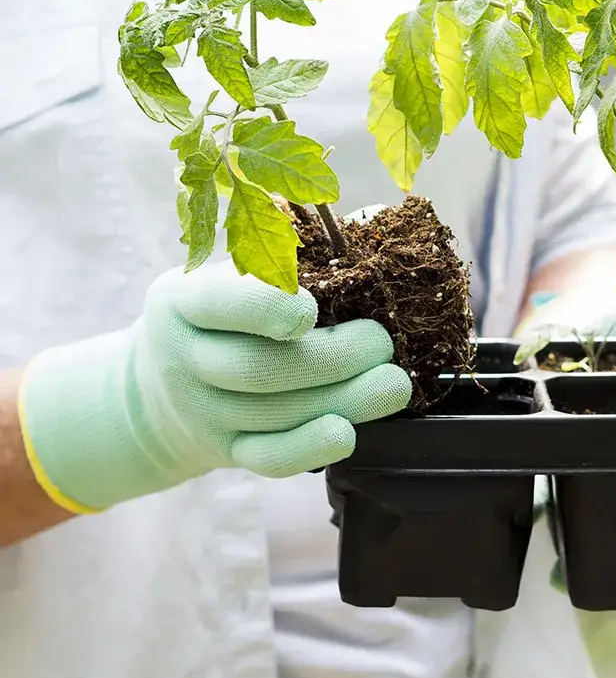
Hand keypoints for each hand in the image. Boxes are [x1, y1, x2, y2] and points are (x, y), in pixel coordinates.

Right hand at [18, 261, 409, 513]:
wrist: (161, 383)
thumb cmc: (224, 311)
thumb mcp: (232, 274)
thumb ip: (289, 251)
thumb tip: (374, 219)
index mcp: (183, 301)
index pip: (220, 305)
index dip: (268, 310)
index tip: (312, 311)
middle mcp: (183, 358)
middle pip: (259, 368)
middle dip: (333, 358)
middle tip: (381, 344)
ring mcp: (201, 412)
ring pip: (275, 413)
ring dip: (343, 399)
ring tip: (392, 383)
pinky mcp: (224, 450)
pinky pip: (267, 458)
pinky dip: (308, 449)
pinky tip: (347, 434)